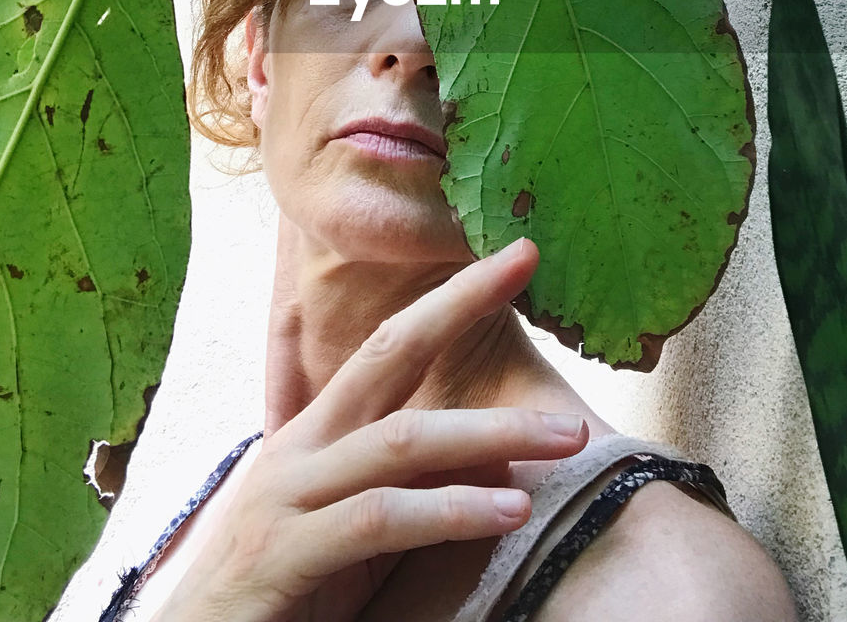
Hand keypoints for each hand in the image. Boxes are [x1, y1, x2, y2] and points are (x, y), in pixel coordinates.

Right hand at [154, 238, 588, 621]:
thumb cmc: (281, 591)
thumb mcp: (352, 529)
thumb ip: (413, 487)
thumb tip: (501, 459)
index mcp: (316, 434)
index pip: (388, 347)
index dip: (449, 299)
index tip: (512, 259)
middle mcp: (300, 447)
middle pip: (387, 353)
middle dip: (459, 304)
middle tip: (526, 262)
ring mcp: (287, 496)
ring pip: (399, 441)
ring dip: (490, 432)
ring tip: (566, 436)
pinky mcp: (284, 554)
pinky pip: (379, 518)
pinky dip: (450, 511)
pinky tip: (508, 511)